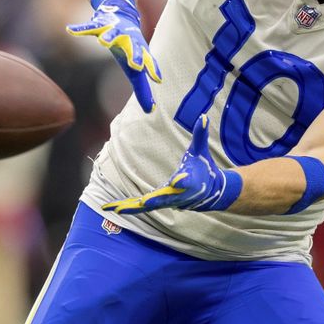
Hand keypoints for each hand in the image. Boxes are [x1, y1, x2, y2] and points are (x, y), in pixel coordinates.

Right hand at [66, 0, 160, 112]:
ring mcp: (114, 30)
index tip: (157, 80)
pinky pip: (89, 27)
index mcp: (139, 50)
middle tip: (136, 66)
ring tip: (103, 41)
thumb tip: (151, 111)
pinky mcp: (99, 24)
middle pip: (133, 47)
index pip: (148, 60)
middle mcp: (128, 39)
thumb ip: (142, 89)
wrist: (122, 16)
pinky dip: (80, 28)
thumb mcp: (135, 68)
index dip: (152, 69)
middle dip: (134, 55)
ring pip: (111, 33)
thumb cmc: (130, 48)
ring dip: (109, 37)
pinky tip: (70, 30)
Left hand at [103, 115, 241, 213]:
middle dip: (154, 200)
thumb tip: (203, 116)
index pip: (187, 181)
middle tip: (143, 202)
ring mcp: (169, 201)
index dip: (182, 180)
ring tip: (116, 208)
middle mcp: (179, 194)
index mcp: (192, 180)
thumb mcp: (201, 151)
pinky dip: (129, 207)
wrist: (210, 192)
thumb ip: (200, 134)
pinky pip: (143, 207)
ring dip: (133, 207)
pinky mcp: (161, 204)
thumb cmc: (204, 168)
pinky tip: (113, 207)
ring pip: (150, 206)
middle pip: (166, 198)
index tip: (177, 181)